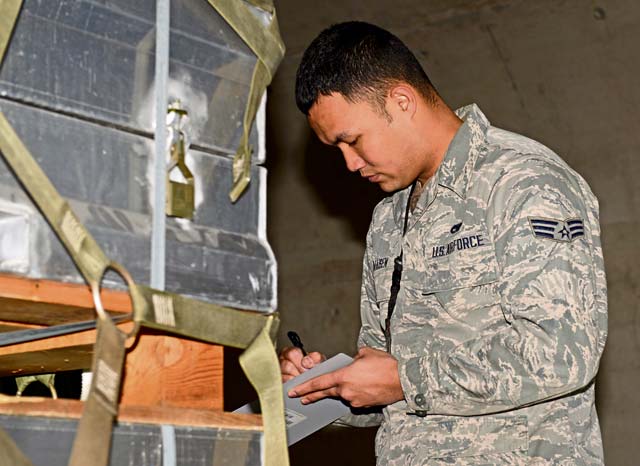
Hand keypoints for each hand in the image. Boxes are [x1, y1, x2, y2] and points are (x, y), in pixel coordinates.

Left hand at [287, 347, 403, 407]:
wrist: (403, 380)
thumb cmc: (386, 365)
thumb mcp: (366, 353)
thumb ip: (354, 358)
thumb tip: (353, 361)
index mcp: (344, 375)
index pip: (319, 382)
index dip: (305, 387)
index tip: (294, 391)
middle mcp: (347, 390)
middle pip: (326, 393)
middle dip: (313, 395)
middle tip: (302, 398)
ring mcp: (355, 399)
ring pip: (343, 394)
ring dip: (344, 388)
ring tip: (358, 379)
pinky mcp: (364, 405)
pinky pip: (354, 398)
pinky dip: (355, 392)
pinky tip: (365, 385)